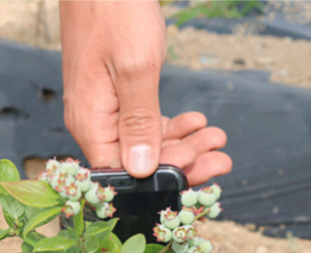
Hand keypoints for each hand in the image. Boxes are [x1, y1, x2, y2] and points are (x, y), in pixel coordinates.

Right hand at [59, 0, 230, 185]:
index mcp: (90, 122)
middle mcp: (93, 122)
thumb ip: (139, 122)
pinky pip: (142, 123)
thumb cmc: (114, 10)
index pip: (122, 173)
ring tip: (216, 139)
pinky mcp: (114, 96)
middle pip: (137, 162)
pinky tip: (196, 122)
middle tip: (219, 159)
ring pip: (145, 144)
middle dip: (182, 162)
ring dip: (183, 144)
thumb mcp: (136, 68)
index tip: (198, 169)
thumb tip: (140, 168)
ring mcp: (104, 109)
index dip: (161, 178)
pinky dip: (171, 126)